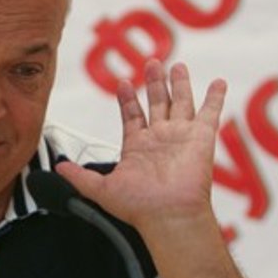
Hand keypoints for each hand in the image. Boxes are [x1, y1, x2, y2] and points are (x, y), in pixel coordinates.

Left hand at [57, 60, 225, 233]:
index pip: (132, 116)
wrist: (167, 214)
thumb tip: (58, 168)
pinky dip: (215, 97)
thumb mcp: (100, 189)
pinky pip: (211, 113)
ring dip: (179, 83)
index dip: (128, 99)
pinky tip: (218, 82)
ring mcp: (181, 137)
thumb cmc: (138, 206)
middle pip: (158, 103)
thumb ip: (79, 176)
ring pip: (181, 102)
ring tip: (176, 65)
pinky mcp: (202, 138)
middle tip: (152, 62)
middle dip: (154, 83)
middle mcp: (160, 139)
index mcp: (138, 147)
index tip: (123, 82)